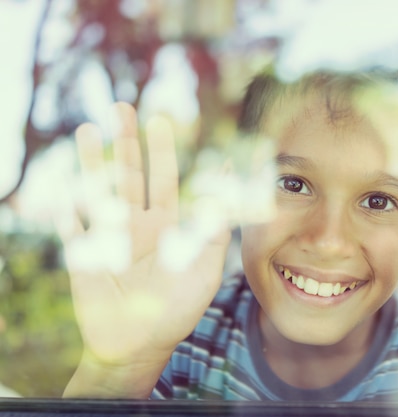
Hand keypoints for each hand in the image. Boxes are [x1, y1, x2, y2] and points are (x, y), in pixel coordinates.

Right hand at [58, 103, 230, 396]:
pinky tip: (65, 184)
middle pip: (132, 174)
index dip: (165, 150)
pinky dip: (68, 205)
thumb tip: (229, 191)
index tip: (163, 119)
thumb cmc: (178, 307)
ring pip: (100, 189)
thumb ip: (215, 227)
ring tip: (90, 129)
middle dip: (128, 141)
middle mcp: (138, 225)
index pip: (167, 178)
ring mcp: (109, 237)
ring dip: (94, 160)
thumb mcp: (205, 266)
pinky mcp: (84, 256)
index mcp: (168, 226)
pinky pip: (73, 226)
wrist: (140, 344)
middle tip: (124, 107)